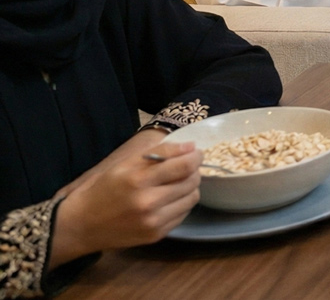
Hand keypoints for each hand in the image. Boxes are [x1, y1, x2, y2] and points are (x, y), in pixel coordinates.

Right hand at [49, 140, 202, 266]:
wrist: (80, 226)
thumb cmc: (102, 190)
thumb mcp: (124, 164)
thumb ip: (159, 153)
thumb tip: (190, 147)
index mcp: (138, 180)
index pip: (184, 166)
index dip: (195, 156)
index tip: (195, 153)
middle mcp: (148, 202)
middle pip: (192, 181)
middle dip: (192, 171)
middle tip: (183, 168)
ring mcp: (153, 221)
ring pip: (192, 198)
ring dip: (189, 188)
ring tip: (174, 184)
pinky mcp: (156, 235)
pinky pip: (183, 214)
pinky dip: (180, 204)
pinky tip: (166, 201)